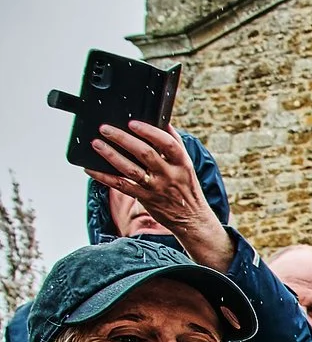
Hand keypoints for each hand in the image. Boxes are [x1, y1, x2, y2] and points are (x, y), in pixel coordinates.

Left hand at [85, 121, 234, 270]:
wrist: (192, 220)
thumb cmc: (187, 188)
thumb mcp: (187, 166)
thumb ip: (175, 144)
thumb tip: (163, 121)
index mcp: (182, 163)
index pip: (168, 144)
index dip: (150, 132)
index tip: (133, 123)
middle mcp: (169, 175)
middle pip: (145, 154)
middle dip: (123, 139)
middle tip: (105, 129)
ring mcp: (156, 188)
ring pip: (131, 169)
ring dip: (111, 155)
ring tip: (96, 144)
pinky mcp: (145, 199)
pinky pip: (122, 186)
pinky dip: (104, 177)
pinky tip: (90, 169)